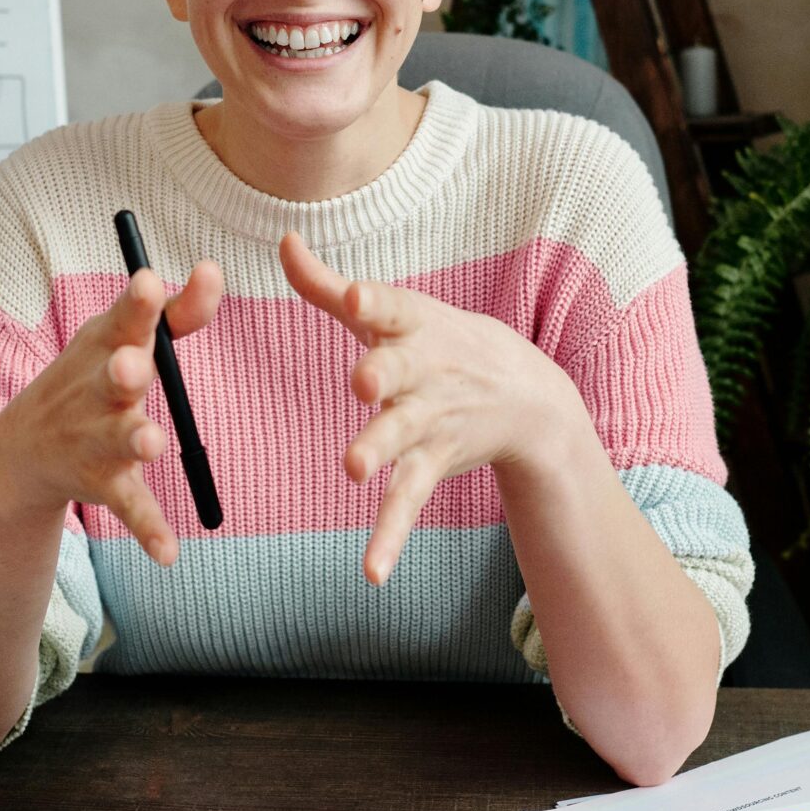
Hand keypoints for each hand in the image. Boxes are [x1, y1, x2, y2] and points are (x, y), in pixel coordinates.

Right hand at [0, 262, 222, 566]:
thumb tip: (214, 269)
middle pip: (113, 381)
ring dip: (134, 440)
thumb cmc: (91, 377)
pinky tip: (168, 554)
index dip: (137, 304)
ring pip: (118, 440)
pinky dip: (149, 531)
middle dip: (123, 373)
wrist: (24, 450)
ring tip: (151, 443)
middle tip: (130, 366)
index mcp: (104, 348)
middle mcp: (96, 392)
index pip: (123, 321)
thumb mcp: (121, 339)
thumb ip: (177, 311)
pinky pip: (130, 507)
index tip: (147, 282)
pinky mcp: (101, 484)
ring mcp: (95, 440)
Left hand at [279, 232, 573, 584]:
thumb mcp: (390, 311)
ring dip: (379, 449)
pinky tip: (371, 572)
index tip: (353, 296)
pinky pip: (406, 502)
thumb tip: (283, 238)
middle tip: (361, 384)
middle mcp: (421, 370)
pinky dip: (390, 538)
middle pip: (398, 370)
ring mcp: (429, 420)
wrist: (525, 394)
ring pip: (401, 435)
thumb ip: (325, 283)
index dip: (371, 301)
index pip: (390, 305)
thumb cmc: (437, 341)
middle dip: (381, 375)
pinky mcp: (431, 463)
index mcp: (409, 324)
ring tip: (352, 468)